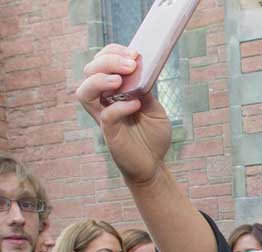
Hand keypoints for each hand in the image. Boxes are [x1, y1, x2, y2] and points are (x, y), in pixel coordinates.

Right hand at [75, 45, 171, 184]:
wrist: (154, 165)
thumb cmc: (152, 136)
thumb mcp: (155, 108)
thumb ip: (146, 91)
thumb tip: (141, 71)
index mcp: (113, 91)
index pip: (101, 63)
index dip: (112, 53)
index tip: (133, 53)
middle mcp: (103, 101)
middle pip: (89, 71)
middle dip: (107, 61)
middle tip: (130, 64)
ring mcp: (103, 116)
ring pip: (84, 92)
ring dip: (100, 80)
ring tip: (119, 80)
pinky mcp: (109, 133)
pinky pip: (106, 115)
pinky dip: (119, 107)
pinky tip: (135, 105)